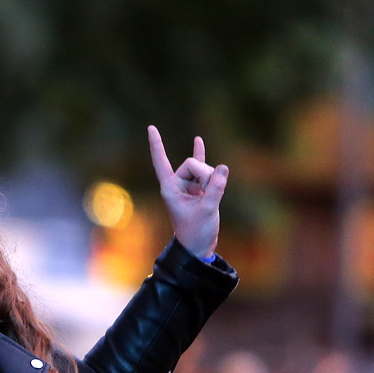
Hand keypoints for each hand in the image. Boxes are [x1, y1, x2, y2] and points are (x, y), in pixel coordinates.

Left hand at [148, 127, 226, 258]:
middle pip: (193, 164)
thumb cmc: (196, 232)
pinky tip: (197, 139)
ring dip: (211, 179)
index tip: (150, 127)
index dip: (156, 145)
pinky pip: (201, 167)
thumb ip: (215, 188)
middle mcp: (177, 184)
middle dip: (205, 175)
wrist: (198, 245)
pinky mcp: (199, 187)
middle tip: (207, 196)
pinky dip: (201, 154)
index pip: (161, 162)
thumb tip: (223, 167)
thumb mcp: (207, 210)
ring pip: (203, 168)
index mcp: (170, 188)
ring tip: (211, 198)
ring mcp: (188, 184)